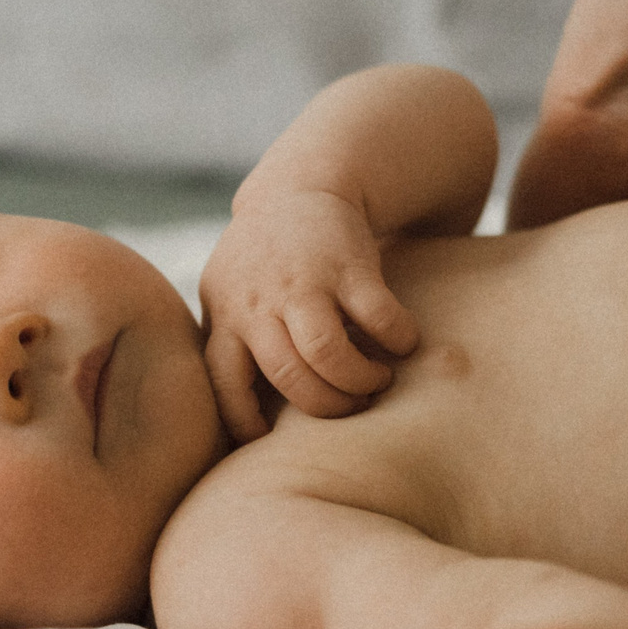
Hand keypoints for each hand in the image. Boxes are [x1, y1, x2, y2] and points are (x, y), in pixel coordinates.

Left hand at [198, 188, 419, 442]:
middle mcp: (258, 302)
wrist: (297, 188)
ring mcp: (304, 282)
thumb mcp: (228, 300)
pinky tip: (403, 343)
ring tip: (377, 381)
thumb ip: (230, 348)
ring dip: (359, 380)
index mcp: (226, 317)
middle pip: (288, 377)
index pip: (224, 384)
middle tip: (351, 406)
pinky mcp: (349, 265)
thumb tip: (244, 427)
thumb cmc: (262, 267)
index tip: (274, 441)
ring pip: (326, 353)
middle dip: (327, 407)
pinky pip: (378, 317)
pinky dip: (397, 339)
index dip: (247, 422)